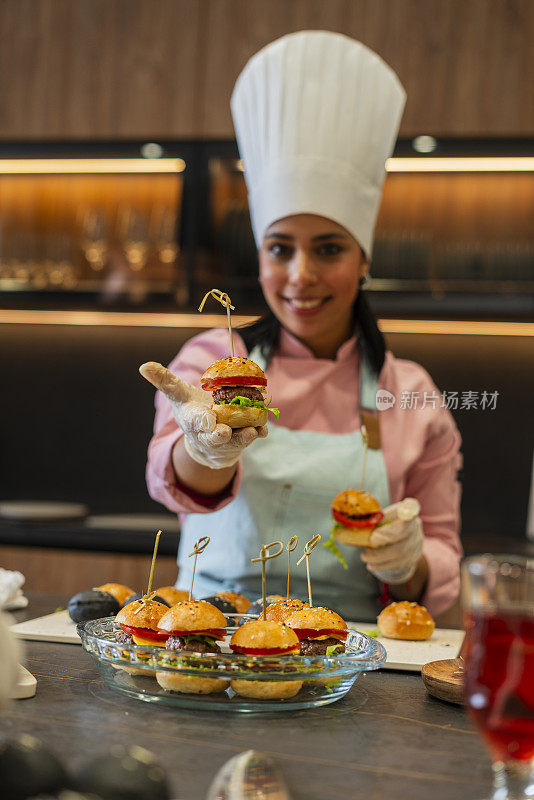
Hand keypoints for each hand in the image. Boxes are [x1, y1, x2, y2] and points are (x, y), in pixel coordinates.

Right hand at [139, 362, 267, 468]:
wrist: (206, 441)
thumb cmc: (193, 412)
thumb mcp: (178, 395)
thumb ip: (164, 381)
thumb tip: (143, 366)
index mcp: (192, 421)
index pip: (195, 420)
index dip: (202, 420)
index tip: (208, 419)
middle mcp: (209, 433)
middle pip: (213, 437)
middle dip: (218, 436)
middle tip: (224, 432)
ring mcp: (227, 439)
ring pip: (236, 440)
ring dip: (244, 436)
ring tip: (252, 431)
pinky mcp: (242, 440)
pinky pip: (252, 437)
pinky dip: (258, 434)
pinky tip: (263, 429)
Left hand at [361, 498, 423, 583]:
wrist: (401, 540)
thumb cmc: (384, 526)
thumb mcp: (377, 520)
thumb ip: (364, 523)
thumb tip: (339, 532)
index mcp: (405, 510)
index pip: (411, 508)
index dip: (409, 510)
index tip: (404, 513)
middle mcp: (414, 525)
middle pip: (404, 531)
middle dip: (386, 537)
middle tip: (370, 541)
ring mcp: (416, 542)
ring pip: (401, 551)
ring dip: (380, 556)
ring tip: (365, 557)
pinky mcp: (414, 557)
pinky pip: (399, 563)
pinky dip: (383, 565)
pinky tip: (371, 565)